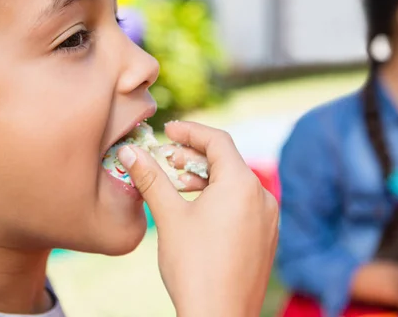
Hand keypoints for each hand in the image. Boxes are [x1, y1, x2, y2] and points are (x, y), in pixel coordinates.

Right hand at [118, 121, 278, 316]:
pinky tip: (197, 210)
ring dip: (205, 178)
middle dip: (194, 156)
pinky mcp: (266, 238)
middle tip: (166, 159)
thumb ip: (151, 178)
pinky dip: (220, 198)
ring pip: (235, 184)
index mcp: (242, 184)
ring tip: (178, 186)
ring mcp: (268, 219)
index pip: (217, 140)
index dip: (190, 131)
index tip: (167, 130)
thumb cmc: (194, 267)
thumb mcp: (168, 216)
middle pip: (227, 161)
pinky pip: (243, 204)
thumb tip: (130, 152)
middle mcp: (262, 196)